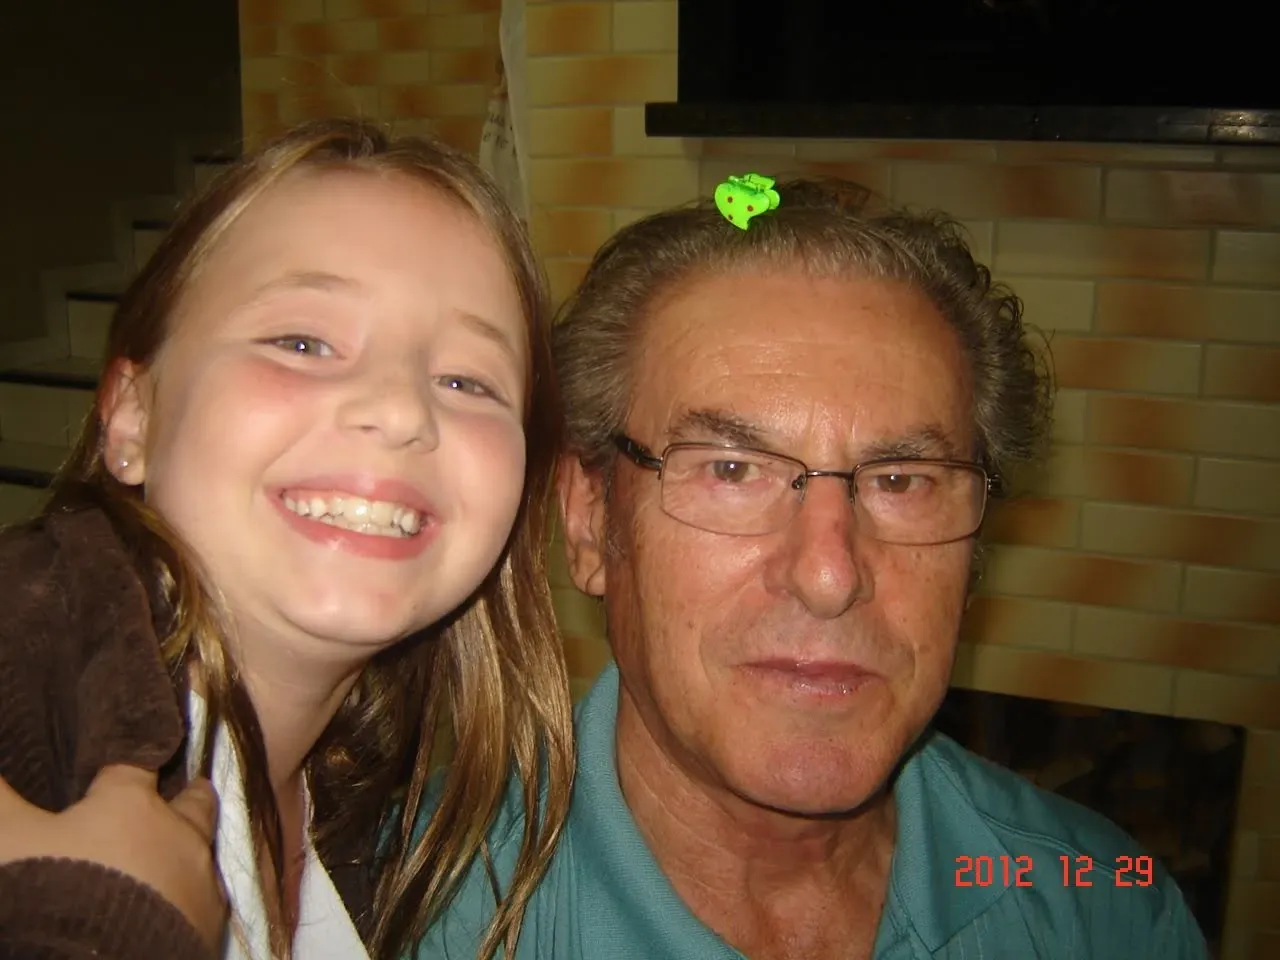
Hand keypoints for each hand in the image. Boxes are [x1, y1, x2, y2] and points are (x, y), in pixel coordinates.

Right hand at [0, 765, 226, 951]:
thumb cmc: (46, 892)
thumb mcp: (8, 837)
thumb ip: (0, 797)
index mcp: (132, 805)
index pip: (137, 763)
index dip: (131, 759)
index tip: (131, 758)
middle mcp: (177, 837)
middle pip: (193, 805)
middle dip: (188, 796)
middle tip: (191, 789)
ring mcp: (200, 884)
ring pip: (203, 855)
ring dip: (189, 851)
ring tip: (176, 856)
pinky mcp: (207, 929)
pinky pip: (206, 902)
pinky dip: (190, 897)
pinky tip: (176, 907)